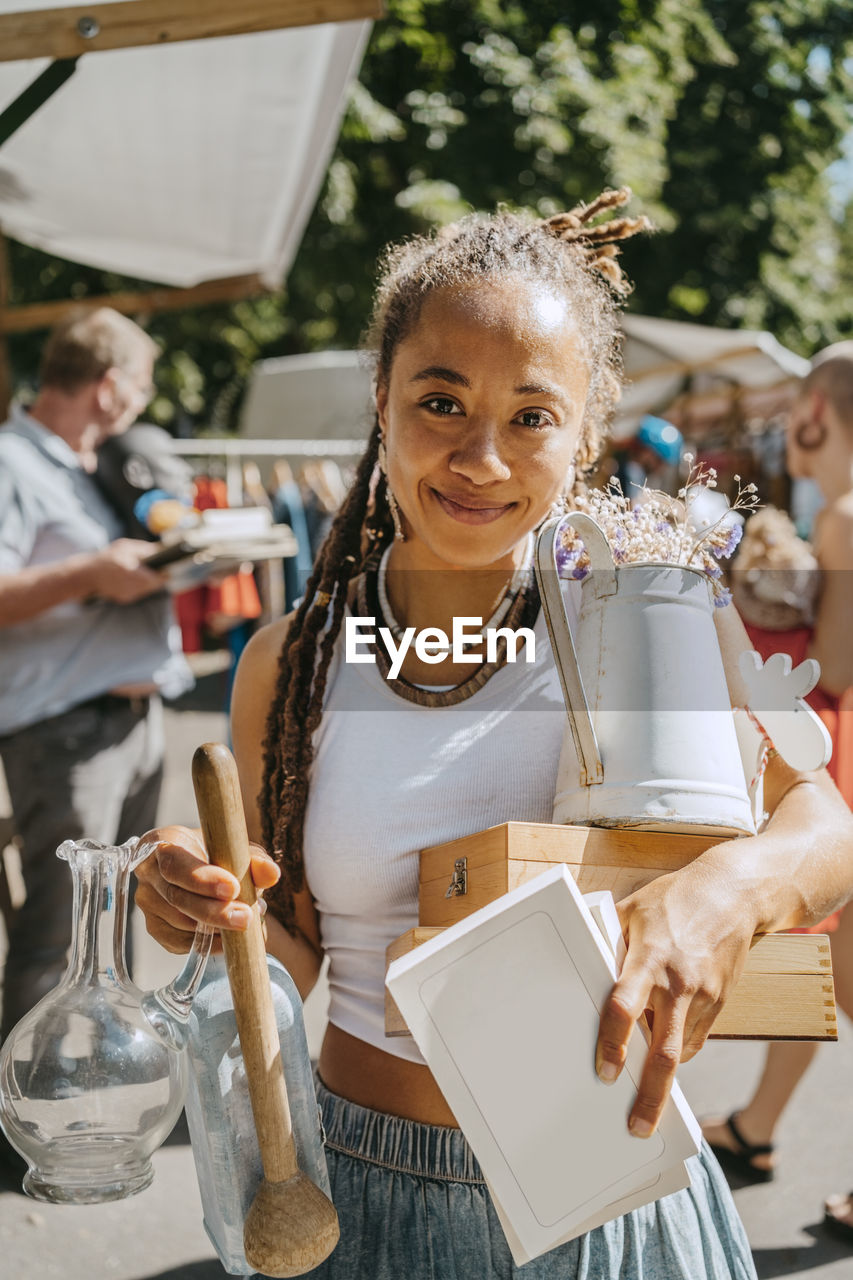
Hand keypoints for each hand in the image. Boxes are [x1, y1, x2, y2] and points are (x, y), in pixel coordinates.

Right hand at [89, 539, 164, 602]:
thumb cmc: (107, 557)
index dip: (165, 574)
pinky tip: (133, 578)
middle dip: (158, 577)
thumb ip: (144, 549)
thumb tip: (163, 550)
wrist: (88, 575)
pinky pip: (140, 592)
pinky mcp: (126, 599)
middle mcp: (130, 585)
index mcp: (130, 570)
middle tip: (159, 570)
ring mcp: (128, 594)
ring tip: (143, 572)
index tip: (168, 569)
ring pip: (148, 589)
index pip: (156, 578)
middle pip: (154, 585)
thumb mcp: (125, 547)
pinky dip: (140, 586)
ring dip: (150, 582)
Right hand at [134, 824, 280, 953]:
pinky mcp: (155, 928)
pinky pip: (179, 943)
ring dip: (216, 928)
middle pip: (177, 898)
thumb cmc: (217, 852)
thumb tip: (271, 873)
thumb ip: (253, 859)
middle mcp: (148, 872)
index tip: (233, 888)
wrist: (200, 866)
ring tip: (246, 920)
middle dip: (214, 912)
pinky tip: (228, 939)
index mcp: (163, 842)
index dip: (202, 879)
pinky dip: (208, 944)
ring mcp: (147, 903)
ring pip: (180, 923)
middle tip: (246, 917)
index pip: (175, 863)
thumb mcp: (236, 848)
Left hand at [595, 864, 755, 1136]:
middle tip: (636, 1127)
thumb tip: (582, 970)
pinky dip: (678, 1050)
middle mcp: (678, 983)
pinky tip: (663, 1050)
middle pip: (664, 1051)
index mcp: (650, 959)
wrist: (734, 894)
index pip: (626, 1008)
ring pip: (680, 1051)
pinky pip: (695, 1039)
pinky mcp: (719, 1002)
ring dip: (661, 1074)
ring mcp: (704, 996)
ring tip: (644, 1098)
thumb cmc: (673, 899)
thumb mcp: (631, 911)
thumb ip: (607, 943)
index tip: (606, 1073)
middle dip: (651, 1095)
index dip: (613, 1044)